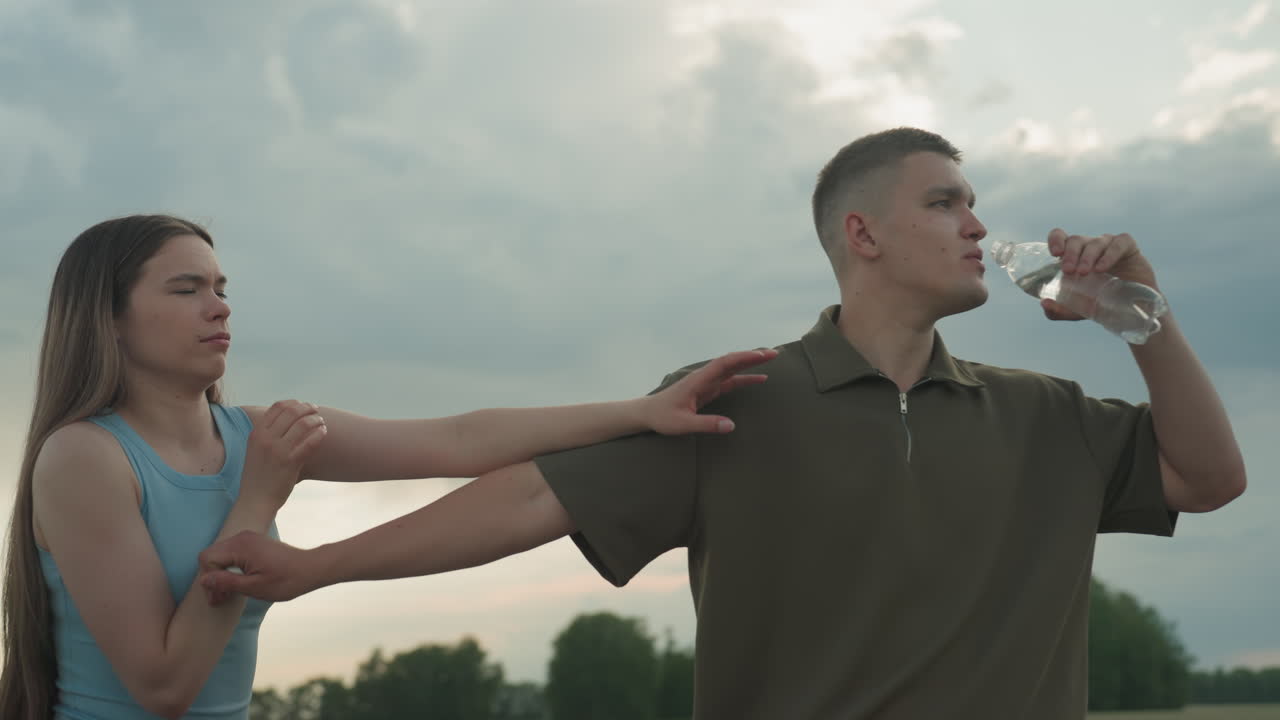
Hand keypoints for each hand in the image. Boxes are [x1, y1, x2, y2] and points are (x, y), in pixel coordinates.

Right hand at [199, 531, 315, 603]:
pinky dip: (230, 568)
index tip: (218, 598)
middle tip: (221, 599)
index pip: (207, 559)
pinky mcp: (254, 542)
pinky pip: (232, 553)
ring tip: (228, 594)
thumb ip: (227, 582)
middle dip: (213, 578)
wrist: (310, 568)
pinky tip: (237, 583)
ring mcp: (248, 538)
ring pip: (221, 555)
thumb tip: (204, 580)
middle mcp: (242, 537)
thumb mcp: (254, 587)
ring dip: (221, 574)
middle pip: (211, 556)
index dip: (209, 580)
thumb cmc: (286, 580)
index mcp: (241, 546)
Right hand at [242, 400, 327, 508]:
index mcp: (257, 433)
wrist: (255, 500)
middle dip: (307, 408)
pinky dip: (320, 434)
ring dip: (316, 420)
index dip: (293, 403)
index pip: (277, 407)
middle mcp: (266, 439)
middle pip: (292, 412)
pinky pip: (310, 442)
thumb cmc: (258, 475)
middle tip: (315, 410)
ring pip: (303, 424)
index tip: (302, 405)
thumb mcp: (256, 449)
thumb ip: (268, 434)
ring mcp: (278, 450)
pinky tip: (323, 432)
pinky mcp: (290, 463)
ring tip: (321, 422)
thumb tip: (289, 418)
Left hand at [644, 348, 777, 434]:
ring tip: (770, 359)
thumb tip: (731, 426)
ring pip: (731, 369)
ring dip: (750, 364)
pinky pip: (729, 380)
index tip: (761, 355)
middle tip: (774, 354)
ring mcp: (706, 382)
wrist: (648, 413)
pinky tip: (758, 379)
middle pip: (731, 362)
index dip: (743, 358)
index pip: (724, 364)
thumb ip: (706, 424)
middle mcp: (704, 377)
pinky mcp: (708, 389)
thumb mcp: (683, 424)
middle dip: (752, 356)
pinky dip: (744, 378)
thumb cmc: (663, 417)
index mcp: (698, 380)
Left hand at [1042, 229, 1157, 320]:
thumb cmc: (1101, 303)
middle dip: (1070, 254)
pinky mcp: (1128, 248)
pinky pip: (1118, 243)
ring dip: (1087, 257)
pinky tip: (1101, 268)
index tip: (1054, 253)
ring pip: (1095, 242)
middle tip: (1068, 271)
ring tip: (1083, 273)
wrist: (1133, 310)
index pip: (1061, 236)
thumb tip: (1044, 303)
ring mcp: (1109, 245)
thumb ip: (1059, 309)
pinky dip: (1109, 254)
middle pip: (1076, 240)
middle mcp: (1090, 247)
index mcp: (1074, 255)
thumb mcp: (1077, 310)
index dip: (1056, 239)